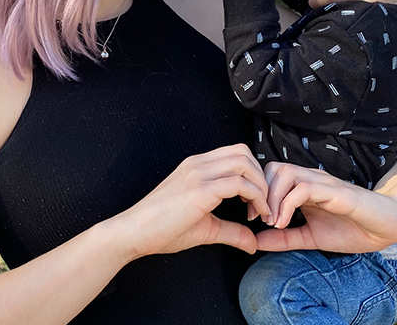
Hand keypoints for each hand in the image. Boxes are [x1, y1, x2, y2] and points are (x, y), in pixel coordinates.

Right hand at [115, 144, 271, 258]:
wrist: (133, 232)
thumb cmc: (161, 229)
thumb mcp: (205, 228)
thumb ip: (231, 231)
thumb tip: (253, 244)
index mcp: (196, 166)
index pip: (236, 154)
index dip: (253, 175)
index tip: (256, 203)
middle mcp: (198, 164)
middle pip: (243, 152)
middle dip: (261, 177)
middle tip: (263, 205)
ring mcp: (198, 175)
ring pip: (244, 163)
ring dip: (260, 186)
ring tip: (261, 210)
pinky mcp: (199, 191)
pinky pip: (238, 183)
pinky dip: (255, 197)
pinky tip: (253, 215)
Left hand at [255, 162, 396, 254]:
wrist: (387, 228)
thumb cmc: (352, 230)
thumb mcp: (310, 238)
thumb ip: (284, 239)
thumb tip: (255, 242)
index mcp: (304, 188)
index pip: (269, 174)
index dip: (256, 193)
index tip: (251, 219)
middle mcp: (311, 180)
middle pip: (273, 168)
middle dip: (259, 193)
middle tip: (257, 219)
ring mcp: (323, 184)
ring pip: (286, 173)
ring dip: (272, 198)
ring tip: (272, 223)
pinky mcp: (336, 192)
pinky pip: (304, 189)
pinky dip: (288, 204)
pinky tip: (284, 223)